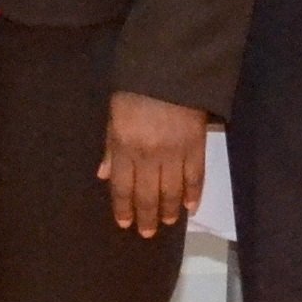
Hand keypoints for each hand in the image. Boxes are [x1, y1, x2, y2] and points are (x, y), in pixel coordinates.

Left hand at [101, 91, 208, 236]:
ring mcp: (175, 153)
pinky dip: (194, 194)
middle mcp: (149, 156)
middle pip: (147, 195)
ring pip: (172, 191)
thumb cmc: (136, 90)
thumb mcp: (115, 115)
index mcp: (125, 147)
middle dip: (147, 217)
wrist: (171, 68)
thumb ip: (111, 147)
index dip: (123, 208)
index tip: (125, 223)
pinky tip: (191, 207)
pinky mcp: (197, 147)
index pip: (123, 187)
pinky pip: (196, 176)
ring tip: (168, 222)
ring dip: (170, 210)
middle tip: (148, 233)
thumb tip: (105, 175)